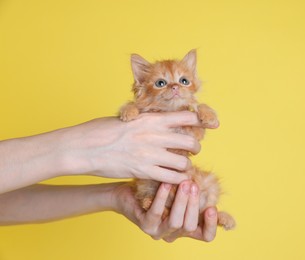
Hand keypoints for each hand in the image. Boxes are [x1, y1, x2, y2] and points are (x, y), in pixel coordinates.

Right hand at [63, 112, 208, 183]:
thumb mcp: (128, 118)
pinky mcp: (144, 171)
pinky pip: (171, 178)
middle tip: (191, 151)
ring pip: (184, 163)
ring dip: (186, 166)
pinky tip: (174, 179)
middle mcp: (155, 135)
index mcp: (152, 119)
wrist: (83, 147)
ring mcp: (151, 155)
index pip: (187, 118)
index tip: (199, 128)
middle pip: (191, 143)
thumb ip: (147, 122)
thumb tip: (160, 123)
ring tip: (181, 167)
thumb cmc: (101, 130)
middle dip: (195, 148)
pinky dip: (177, 180)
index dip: (198, 123)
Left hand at [113, 181, 217, 241]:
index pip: (206, 236)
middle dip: (194, 205)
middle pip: (190, 226)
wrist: (128, 193)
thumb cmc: (157, 190)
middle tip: (194, 185)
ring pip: (175, 222)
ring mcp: (159, 232)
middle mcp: (174, 233)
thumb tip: (211, 184)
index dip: (211, 225)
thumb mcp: (180, 192)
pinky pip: (156, 213)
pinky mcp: (145, 225)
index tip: (212, 208)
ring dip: (181, 201)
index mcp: (186, 228)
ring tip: (184, 183)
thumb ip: (194, 193)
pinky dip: (163, 197)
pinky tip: (166, 184)